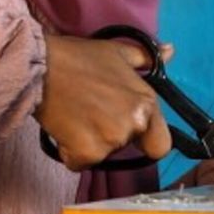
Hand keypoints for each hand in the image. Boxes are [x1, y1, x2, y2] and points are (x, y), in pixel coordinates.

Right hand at [36, 34, 175, 169]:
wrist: (41, 68)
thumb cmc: (80, 57)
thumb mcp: (118, 52)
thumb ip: (147, 57)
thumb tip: (171, 51)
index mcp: (146, 103)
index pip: (160, 144)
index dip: (147, 140)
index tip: (133, 133)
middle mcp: (133, 125)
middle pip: (127, 145)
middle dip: (113, 134)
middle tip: (93, 112)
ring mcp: (110, 142)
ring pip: (103, 154)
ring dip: (91, 141)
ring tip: (77, 116)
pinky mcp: (85, 154)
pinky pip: (80, 162)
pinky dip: (72, 152)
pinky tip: (65, 129)